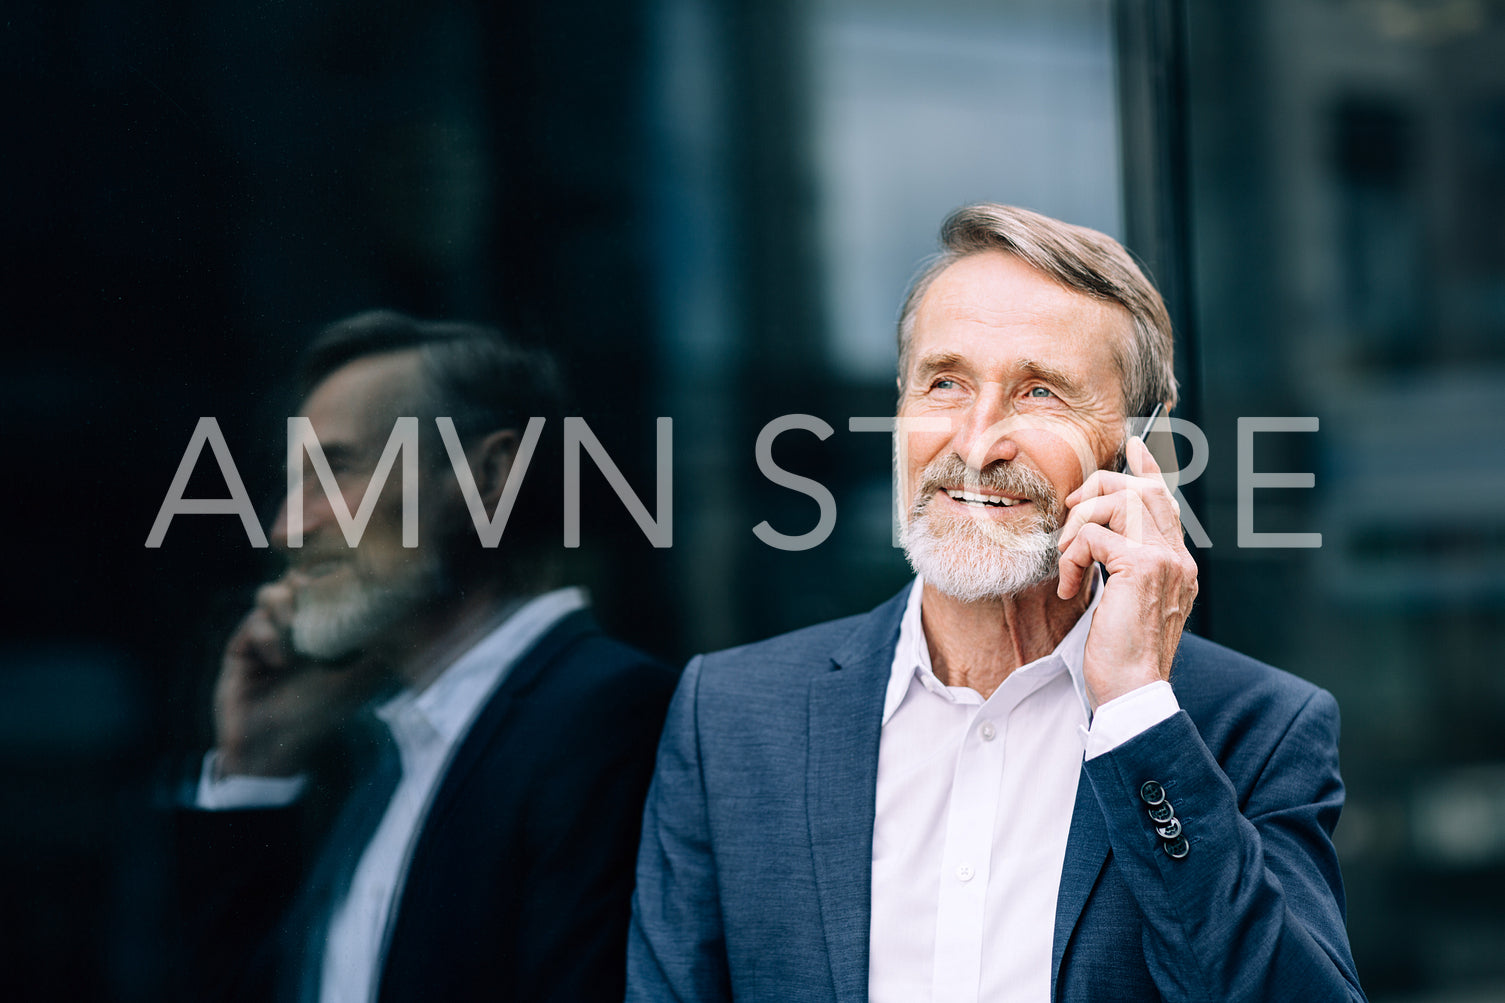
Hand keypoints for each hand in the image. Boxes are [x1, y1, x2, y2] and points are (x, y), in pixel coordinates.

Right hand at [213, 575, 380, 776]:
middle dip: (304, 582)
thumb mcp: (363, 676)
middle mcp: (294, 628)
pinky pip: (252, 622)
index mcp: (324, 628)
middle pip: (294, 578)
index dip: (329, 575)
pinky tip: (279, 663)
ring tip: (297, 635)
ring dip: (285, 607)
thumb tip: (406, 613)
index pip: (324, 583)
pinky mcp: (241, 649)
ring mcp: (267, 636)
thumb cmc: (322, 714)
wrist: (276, 749)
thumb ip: (381, 644)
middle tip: (313, 596)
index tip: (341, 576)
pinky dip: (268, 637)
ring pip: (270, 594)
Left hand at [1055, 435, 1197, 709]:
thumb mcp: (1127, 604)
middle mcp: (1178, 557)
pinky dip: (1072, 556)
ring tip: (1070, 561)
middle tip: (1071, 514)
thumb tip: (1099, 539)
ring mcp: (1164, 560)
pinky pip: (1094, 535)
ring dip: (1079, 525)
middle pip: (1141, 491)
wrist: (1134, 692)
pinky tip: (1070, 587)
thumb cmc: (1123, 656)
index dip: (1147, 470)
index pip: (1166, 502)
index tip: (1133, 445)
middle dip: (1098, 491)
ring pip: (1117, 503)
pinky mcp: (1141, 568)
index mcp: (1178, 564)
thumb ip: (1125, 568)